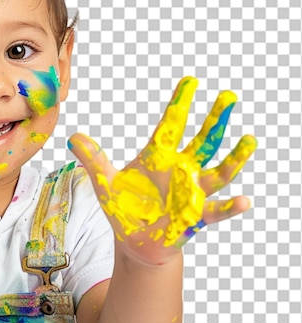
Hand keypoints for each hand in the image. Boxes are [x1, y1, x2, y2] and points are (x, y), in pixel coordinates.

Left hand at [68, 77, 256, 264]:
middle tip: (228, 97)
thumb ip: (93, 159)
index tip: (190, 81)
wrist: (135, 241)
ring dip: (234, 159)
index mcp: (158, 157)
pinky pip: (217, 211)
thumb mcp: (105, 183)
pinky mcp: (196, 217)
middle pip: (202, 141)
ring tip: (248, 140)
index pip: (171, 125)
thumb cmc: (124, 208)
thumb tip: (73, 136)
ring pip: (218, 172)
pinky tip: (245, 200)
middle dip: (215, 120)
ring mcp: (191, 193)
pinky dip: (231, 207)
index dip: (179, 103)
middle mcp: (180, 170)